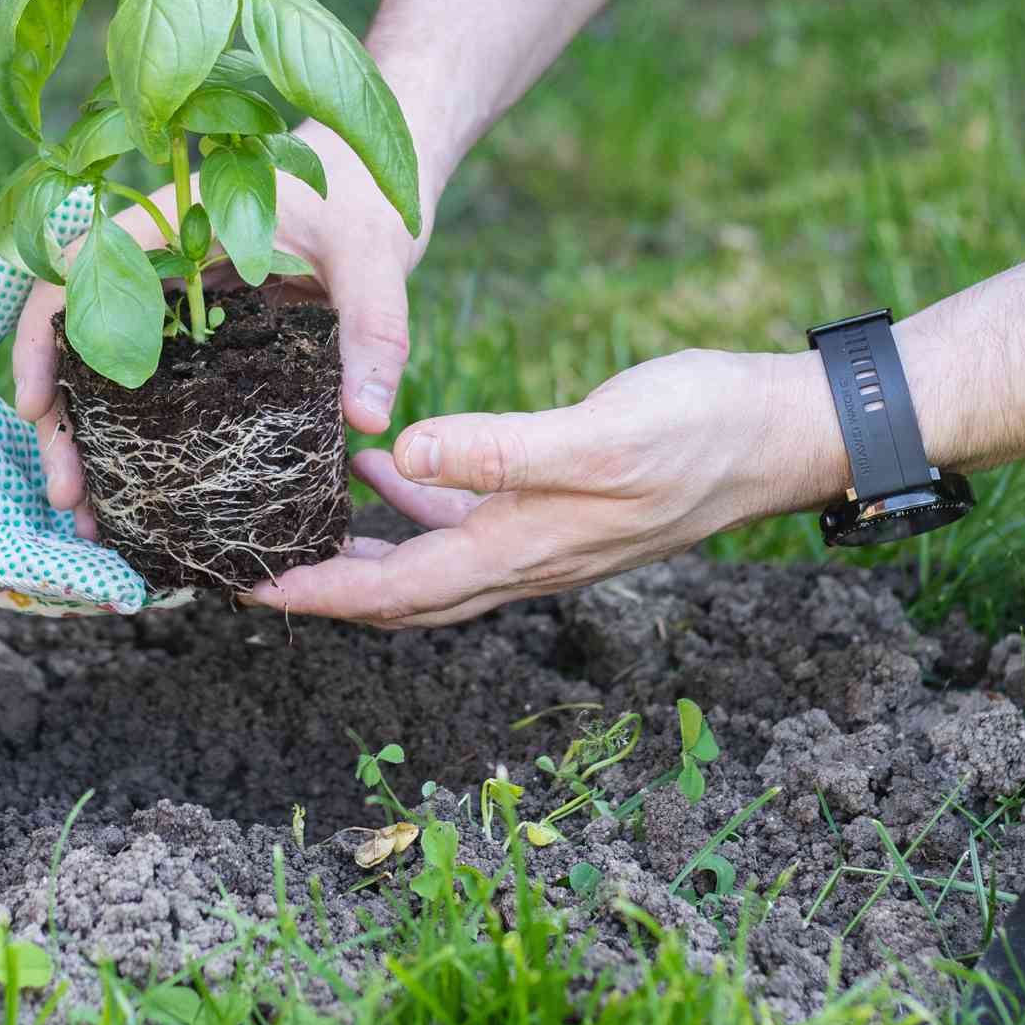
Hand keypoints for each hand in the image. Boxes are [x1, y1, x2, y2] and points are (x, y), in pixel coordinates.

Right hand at [13, 123, 430, 515]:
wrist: (380, 183)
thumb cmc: (364, 197)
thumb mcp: (373, 256)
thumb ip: (374, 329)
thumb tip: (367, 416)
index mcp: (174, 224)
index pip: (79, 270)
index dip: (43, 338)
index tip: (38, 407)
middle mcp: (157, 265)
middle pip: (78, 339)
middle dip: (62, 420)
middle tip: (70, 497)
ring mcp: (173, 305)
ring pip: (106, 372)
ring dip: (91, 441)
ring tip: (92, 518)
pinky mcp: (200, 338)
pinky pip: (151, 387)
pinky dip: (135, 437)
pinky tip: (137, 494)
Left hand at [253, 349, 842, 627]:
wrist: (780, 434)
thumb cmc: (699, 429)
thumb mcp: (596, 432)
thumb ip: (498, 447)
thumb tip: (400, 454)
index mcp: (519, 549)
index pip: (392, 592)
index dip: (315, 594)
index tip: (244, 589)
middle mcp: (523, 560)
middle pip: (398, 596)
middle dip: (321, 590)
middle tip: (247, 572)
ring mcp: (541, 538)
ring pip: (427, 564)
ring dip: (361, 552)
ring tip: (293, 521)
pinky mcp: (558, 505)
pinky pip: (463, 523)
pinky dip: (412, 505)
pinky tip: (384, 465)